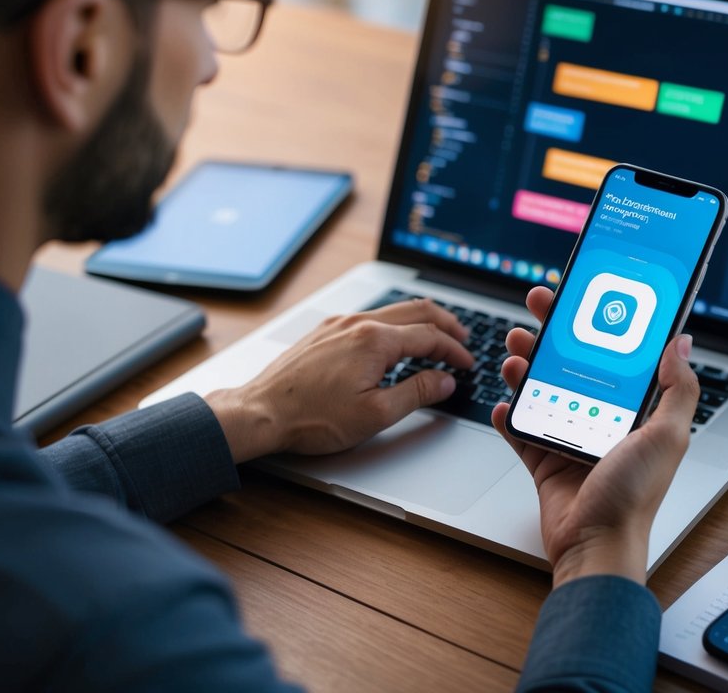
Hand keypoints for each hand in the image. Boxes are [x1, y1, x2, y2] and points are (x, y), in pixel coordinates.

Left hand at [205, 298, 472, 462]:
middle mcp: (358, 323)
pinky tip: (395, 340)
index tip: (467, 364)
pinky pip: (370, 316)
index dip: (455, 351)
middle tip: (462, 340)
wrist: (260, 411)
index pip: (430, 337)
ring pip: (393, 310)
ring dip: (420, 321)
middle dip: (445, 325)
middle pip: (416, 311)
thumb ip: (417, 393)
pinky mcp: (325, 331)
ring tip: (435, 337)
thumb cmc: (311, 417)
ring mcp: (339, 323)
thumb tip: (444, 381)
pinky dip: (395, 323)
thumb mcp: (375, 414)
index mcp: (375, 341)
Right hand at [491, 287, 698, 586]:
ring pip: (541, 390)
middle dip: (552, 333)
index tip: (582, 297)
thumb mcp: (669, 436)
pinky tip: (503, 402)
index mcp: (633, 412)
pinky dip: (508, 415)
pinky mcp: (543, 462)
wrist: (595, 545)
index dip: (596, 324)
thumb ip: (678, 388)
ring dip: (525, 367)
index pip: (613, 355)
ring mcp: (569, 440)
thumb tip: (682, 343)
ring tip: (514, 350)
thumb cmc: (634, 497)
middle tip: (537, 307)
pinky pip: (520, 430)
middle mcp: (600, 421)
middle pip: (570, 364)